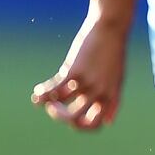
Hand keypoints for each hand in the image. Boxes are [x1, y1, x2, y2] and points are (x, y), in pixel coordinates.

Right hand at [31, 12, 128, 130]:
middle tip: (53, 107)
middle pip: (74, 119)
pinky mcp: (75, 71)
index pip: (95, 125)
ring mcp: (88, 84)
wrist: (111, 28)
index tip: (70, 118)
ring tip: (44, 97)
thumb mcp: (117, 80)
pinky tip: (37, 92)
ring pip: (61, 104)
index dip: (80, 126)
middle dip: (59, 117)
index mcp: (110, 98)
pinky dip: (42, 93)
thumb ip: (113, 102)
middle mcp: (100, 94)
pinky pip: (53, 89)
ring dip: (48, 104)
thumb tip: (109, 123)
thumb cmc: (113, 54)